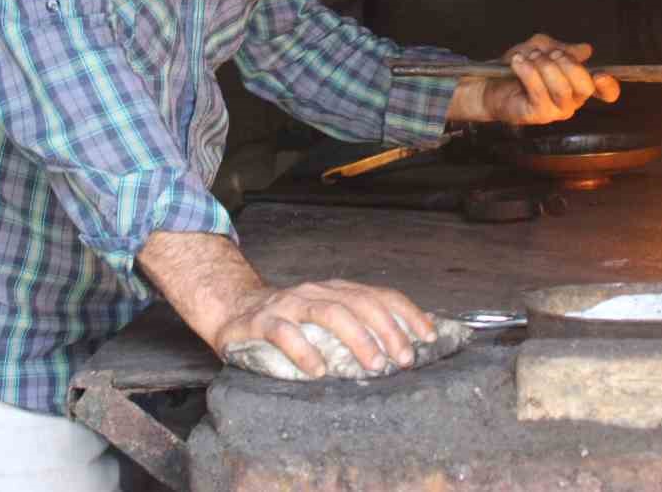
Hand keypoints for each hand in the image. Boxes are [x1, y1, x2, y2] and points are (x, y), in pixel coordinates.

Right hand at [210, 279, 435, 378]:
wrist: (233, 309)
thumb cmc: (288, 321)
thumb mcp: (325, 319)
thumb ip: (356, 327)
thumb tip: (403, 346)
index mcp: (337, 291)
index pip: (379, 295)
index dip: (407, 313)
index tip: (429, 336)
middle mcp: (317, 292)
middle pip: (360, 303)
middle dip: (387, 330)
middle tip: (403, 359)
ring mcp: (290, 304)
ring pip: (328, 313)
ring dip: (356, 338)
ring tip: (373, 364)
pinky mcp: (263, 321)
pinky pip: (285, 332)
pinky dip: (304, 351)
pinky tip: (318, 370)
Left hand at [453, 33, 620, 124]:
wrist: (489, 83)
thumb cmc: (519, 67)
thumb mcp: (541, 48)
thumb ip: (562, 48)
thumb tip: (586, 49)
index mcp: (578, 85)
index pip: (606, 91)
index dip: (609, 85)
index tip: (599, 74)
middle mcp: (571, 101)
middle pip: (585, 85)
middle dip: (566, 63)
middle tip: (546, 54)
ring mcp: (556, 111)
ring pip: (561, 87)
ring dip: (543, 65)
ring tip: (526, 57)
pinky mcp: (537, 116)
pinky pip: (539, 92)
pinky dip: (528, 72)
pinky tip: (518, 63)